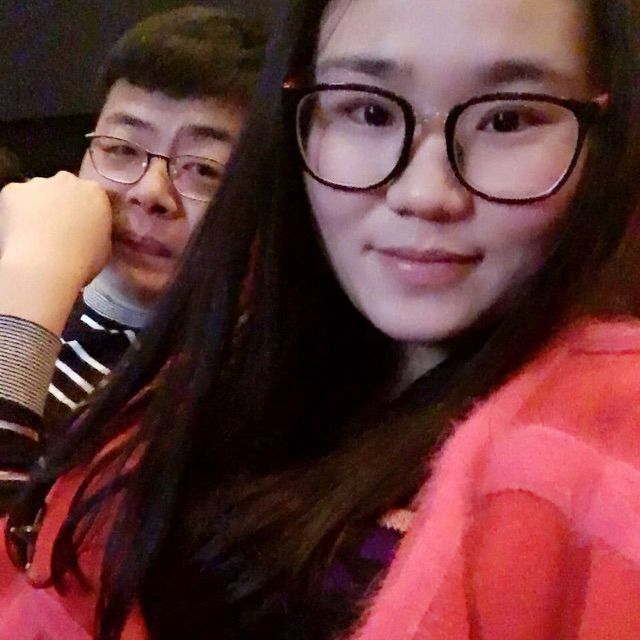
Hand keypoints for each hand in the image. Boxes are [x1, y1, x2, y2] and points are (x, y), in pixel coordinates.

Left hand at [0, 171, 112, 285]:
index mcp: (95, 192)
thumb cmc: (82, 261)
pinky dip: (16, 211)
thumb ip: (99, 228)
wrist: (45, 267)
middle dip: (62, 202)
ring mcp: (38, 183)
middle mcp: (67, 180)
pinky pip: (15, 198)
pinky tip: (21, 231)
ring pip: (38, 192)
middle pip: (64, 187)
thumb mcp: (105, 246)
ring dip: (39, 206)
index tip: (81, 225)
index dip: (85, 210)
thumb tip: (91, 230)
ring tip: (37, 233)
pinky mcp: (13, 190)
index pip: (91, 194)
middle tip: (59, 228)